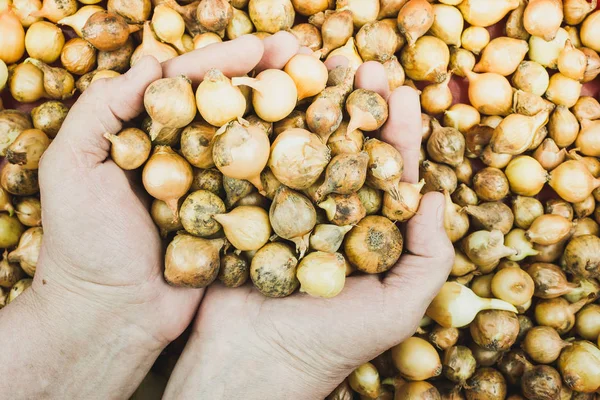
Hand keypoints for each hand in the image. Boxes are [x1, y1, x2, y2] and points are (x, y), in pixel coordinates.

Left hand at [0, 33, 297, 397]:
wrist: (113, 315)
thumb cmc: (85, 244)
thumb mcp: (71, 168)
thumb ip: (103, 110)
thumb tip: (153, 62)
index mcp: (149, 136)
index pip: (190, 86)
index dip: (225, 63)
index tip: (260, 45)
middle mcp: (186, 156)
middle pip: (230, 107)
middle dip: (267, 77)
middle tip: (304, 52)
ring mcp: (214, 188)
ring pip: (254, 142)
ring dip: (288, 112)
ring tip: (324, 86)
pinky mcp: (235, 220)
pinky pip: (266, 189)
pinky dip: (291, 167)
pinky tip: (320, 145)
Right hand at [163, 59, 454, 398]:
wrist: (251, 365)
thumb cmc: (330, 344)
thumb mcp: (398, 308)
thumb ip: (428, 256)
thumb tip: (441, 196)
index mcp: (367, 233)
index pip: (390, 175)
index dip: (399, 134)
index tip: (404, 93)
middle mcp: (328, 215)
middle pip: (347, 150)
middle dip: (357, 107)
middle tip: (362, 62)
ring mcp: (285, 210)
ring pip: (303, 149)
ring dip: (312, 105)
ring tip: (318, 64)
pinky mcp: (245, 211)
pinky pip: (258, 165)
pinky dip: (265, 130)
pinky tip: (271, 95)